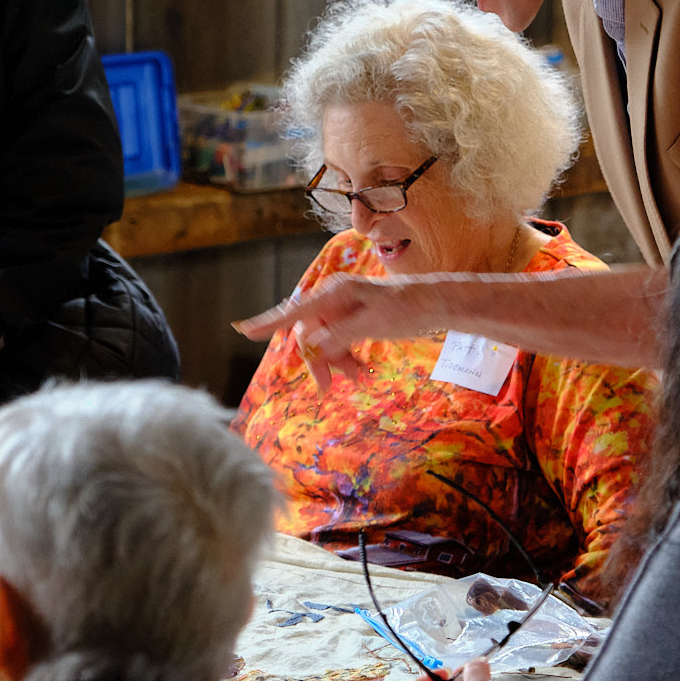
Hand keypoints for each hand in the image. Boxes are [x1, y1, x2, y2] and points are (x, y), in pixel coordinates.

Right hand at [234, 275, 437, 391]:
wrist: (435, 305)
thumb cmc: (406, 308)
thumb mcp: (373, 322)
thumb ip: (340, 333)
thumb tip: (311, 344)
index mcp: (334, 293)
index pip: (295, 312)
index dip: (269, 323)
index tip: (244, 331)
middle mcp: (333, 299)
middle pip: (309, 334)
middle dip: (319, 360)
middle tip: (328, 388)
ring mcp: (343, 310)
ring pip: (325, 342)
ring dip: (336, 363)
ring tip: (358, 379)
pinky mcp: (353, 320)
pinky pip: (339, 342)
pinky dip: (347, 359)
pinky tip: (361, 373)